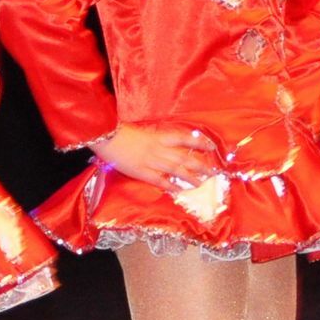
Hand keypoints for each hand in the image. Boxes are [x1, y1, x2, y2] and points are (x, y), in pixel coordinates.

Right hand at [89, 123, 216, 189]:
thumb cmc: (122, 131)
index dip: (198, 142)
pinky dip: (171, 185)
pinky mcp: (142, 172)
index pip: (184, 138)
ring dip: (190, 176)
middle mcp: (158, 148)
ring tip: (202, 183)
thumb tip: (169, 140)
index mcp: (158, 135)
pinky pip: (159, 180)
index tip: (211, 146)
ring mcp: (151, 161)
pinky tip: (180, 190)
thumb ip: (156, 136)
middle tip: (213, 171)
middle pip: (183, 157)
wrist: (106, 137)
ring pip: (175, 169)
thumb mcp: (143, 130)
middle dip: (199, 164)